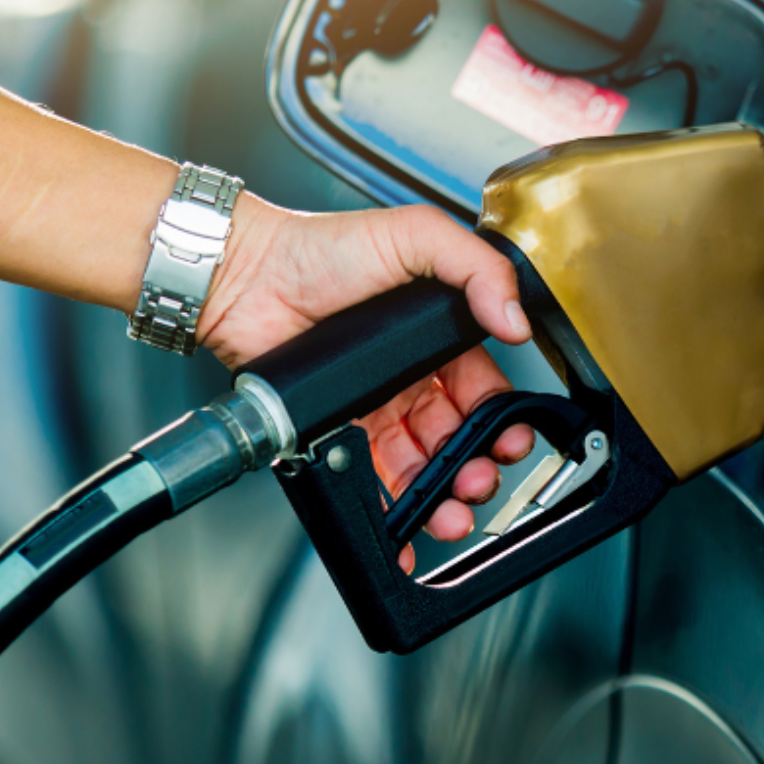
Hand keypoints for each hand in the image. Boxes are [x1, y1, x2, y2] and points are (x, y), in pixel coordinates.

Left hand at [197, 198, 535, 571]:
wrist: (248, 275)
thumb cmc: (322, 248)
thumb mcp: (416, 234)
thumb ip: (478, 267)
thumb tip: (516, 319)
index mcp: (436, 335)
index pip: (483, 389)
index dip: (502, 420)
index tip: (512, 439)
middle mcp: (409, 375)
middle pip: (457, 436)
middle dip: (476, 466)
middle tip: (478, 480)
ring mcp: (374, 406)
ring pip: (420, 465)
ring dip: (441, 496)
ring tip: (450, 511)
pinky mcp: (336, 430)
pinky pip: (370, 478)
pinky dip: (391, 511)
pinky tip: (407, 529)